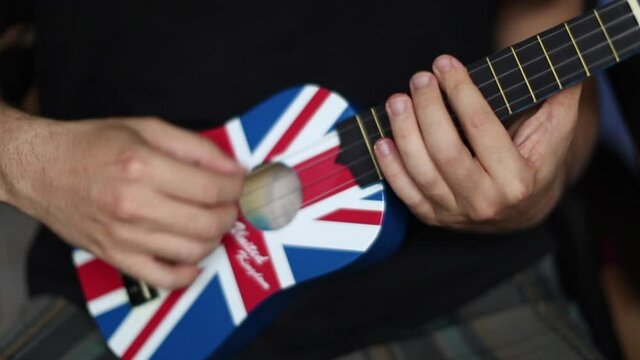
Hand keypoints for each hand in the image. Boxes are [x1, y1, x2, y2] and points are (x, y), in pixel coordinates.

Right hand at [7, 117, 243, 287]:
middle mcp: (134, 205)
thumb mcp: (146, 128)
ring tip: (210, 221)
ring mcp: (125, 236)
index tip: (241, 183)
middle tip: (229, 202)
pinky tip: (192, 255)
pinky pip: (164, 278)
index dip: (238, 187)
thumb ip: (195, 146)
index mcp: (143, 167)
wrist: (41, 170)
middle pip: (210, 222)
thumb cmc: (93, 146)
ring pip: (194, 250)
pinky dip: (188, 272)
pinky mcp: (116, 257)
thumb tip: (232, 166)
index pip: (213, 188)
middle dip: (231, 212)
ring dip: (215, 237)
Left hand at [374, 55, 581, 232]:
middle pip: (446, 151)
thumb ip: (559, 103)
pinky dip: (391, 167)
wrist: (523, 211)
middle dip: (428, 110)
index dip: (461, 92)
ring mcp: (456, 213)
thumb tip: (564, 72)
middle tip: (419, 79)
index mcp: (516, 181)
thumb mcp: (553, 135)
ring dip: (404, 134)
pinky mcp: (435, 217)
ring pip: (422, 172)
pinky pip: (406, 193)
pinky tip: (383, 140)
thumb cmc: (535, 164)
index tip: (446, 64)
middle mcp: (485, 202)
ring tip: (397, 102)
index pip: (481, 129)